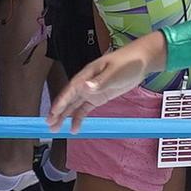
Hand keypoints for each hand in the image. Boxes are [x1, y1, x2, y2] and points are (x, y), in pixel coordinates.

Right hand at [48, 35, 165, 128]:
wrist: (141, 61)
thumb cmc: (128, 63)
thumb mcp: (115, 72)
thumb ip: (100, 81)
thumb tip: (85, 87)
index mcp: (87, 74)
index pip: (71, 89)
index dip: (61, 101)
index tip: (53, 113)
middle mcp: (86, 83)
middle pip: (69, 99)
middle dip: (58, 112)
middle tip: (49, 125)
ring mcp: (91, 91)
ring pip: (74, 105)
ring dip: (65, 116)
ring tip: (56, 129)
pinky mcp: (99, 97)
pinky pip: (85, 108)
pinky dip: (79, 117)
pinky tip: (75, 128)